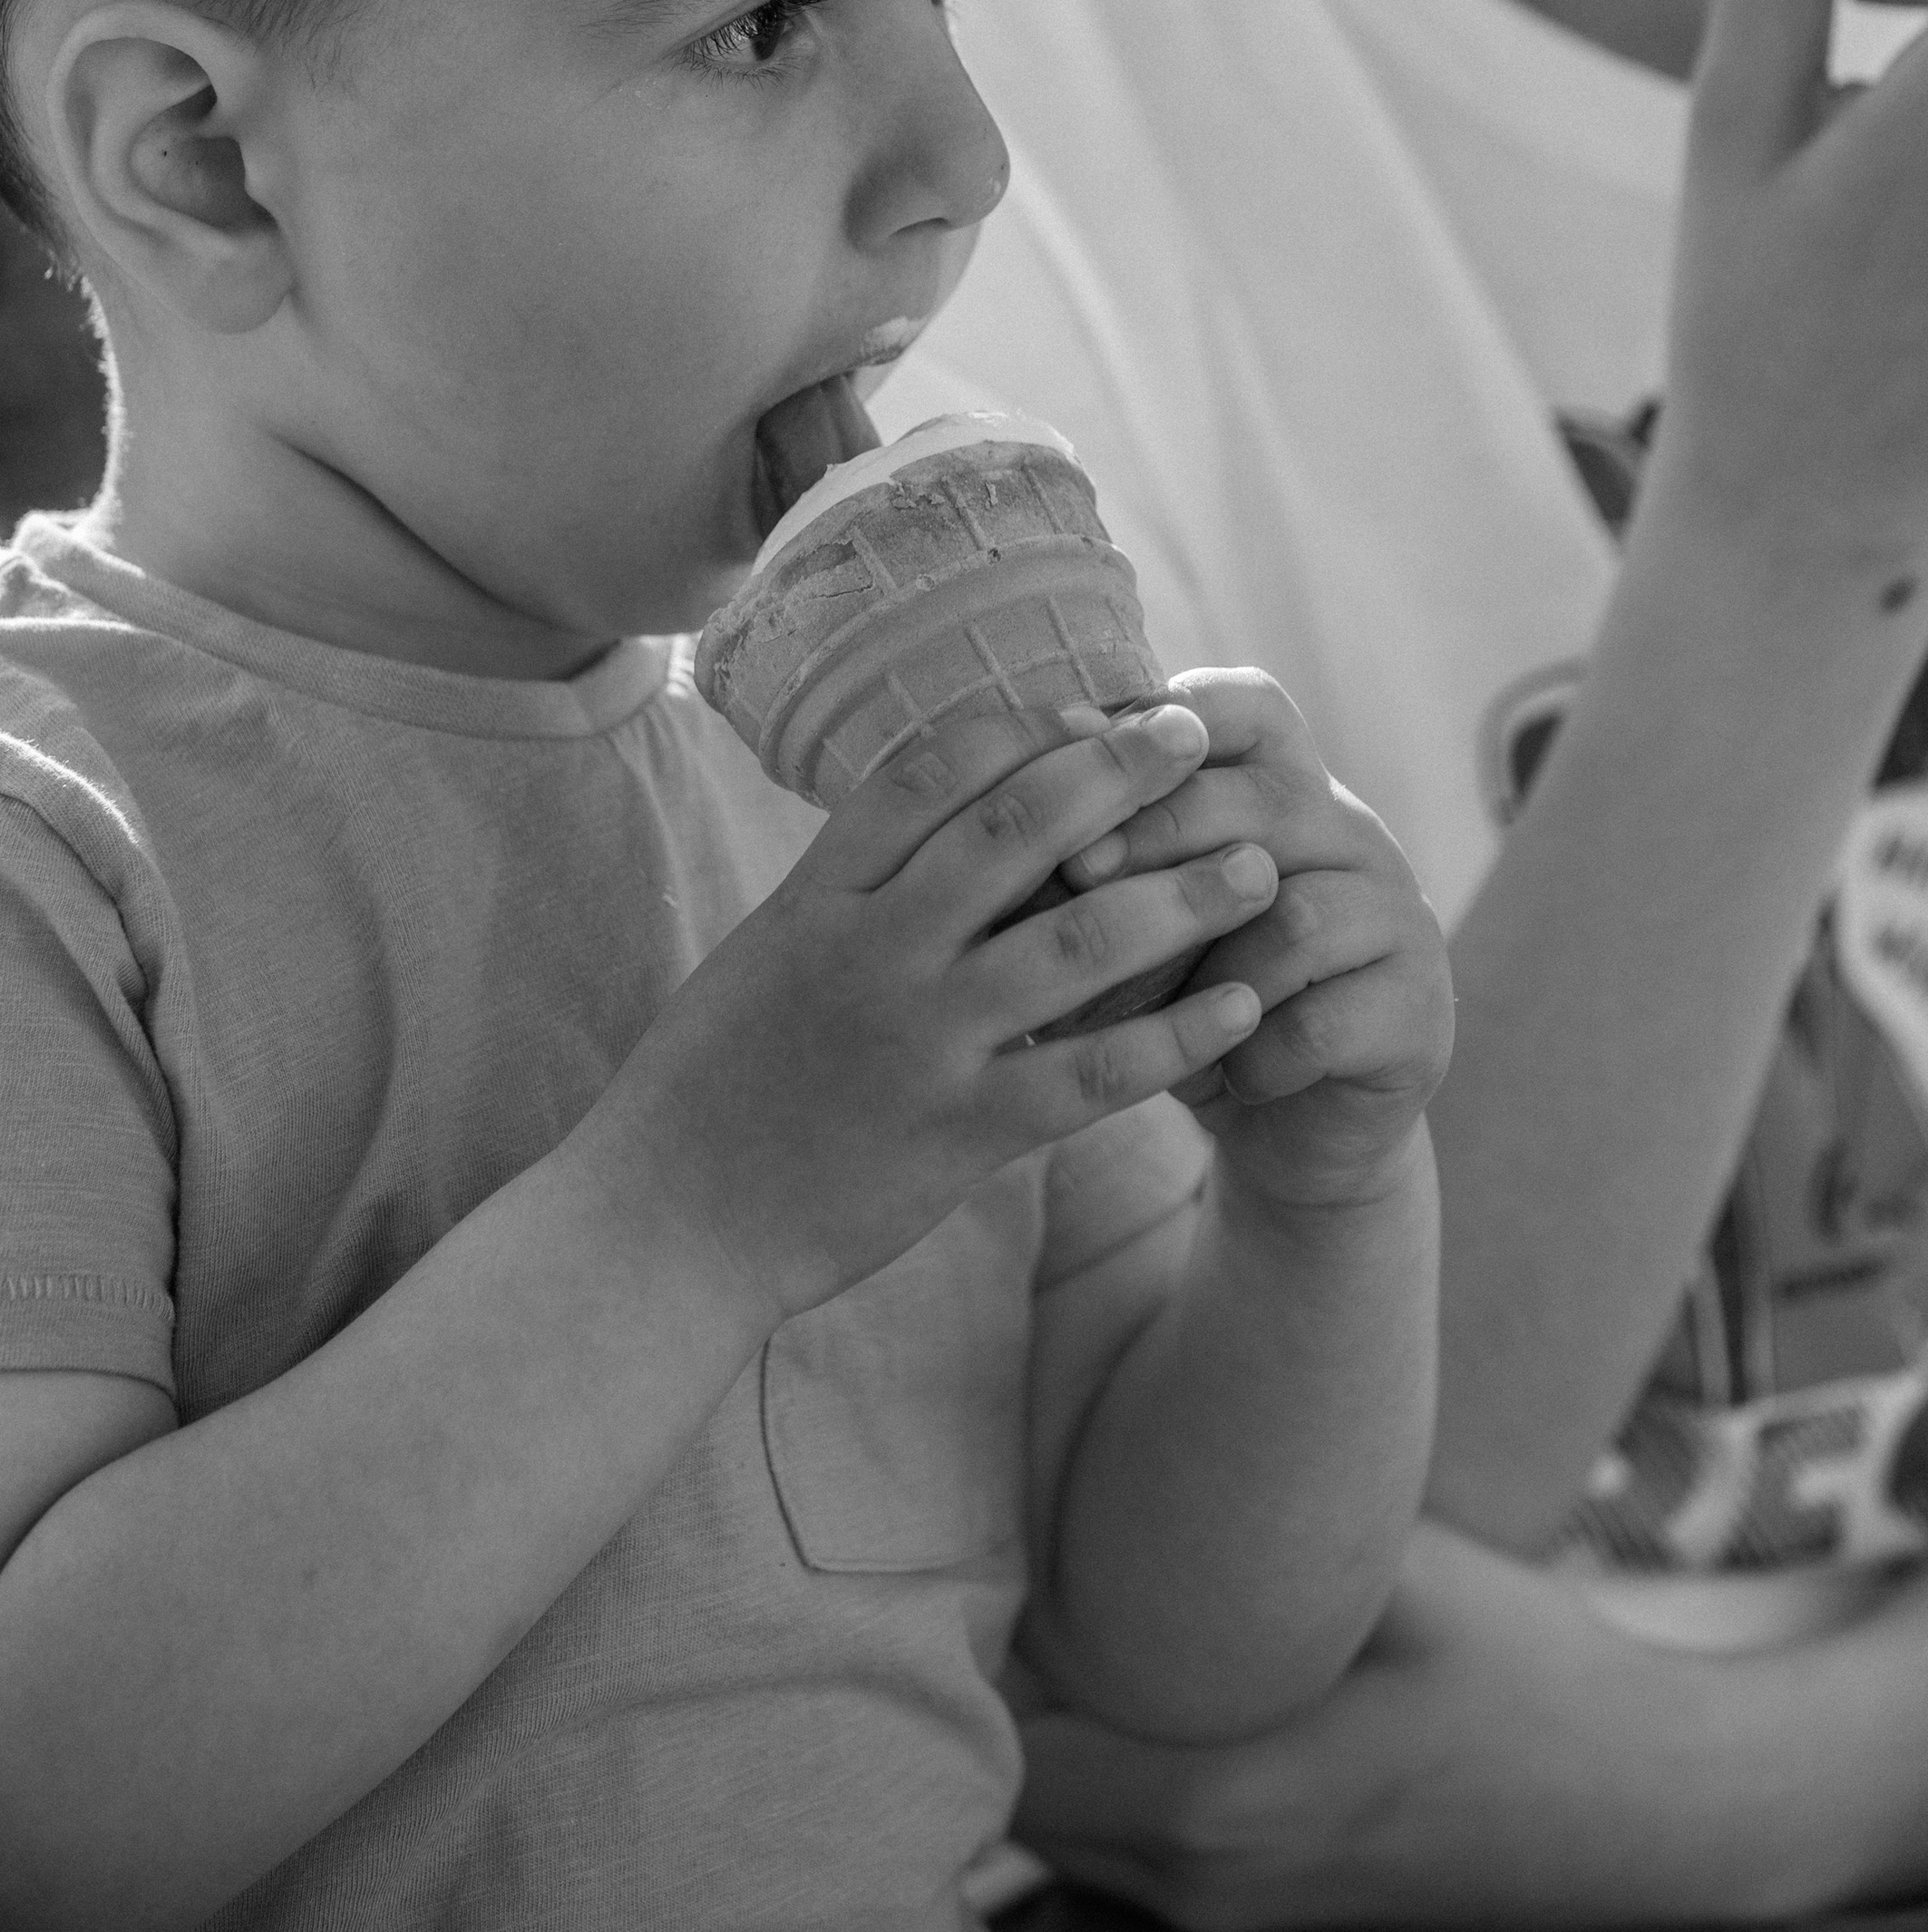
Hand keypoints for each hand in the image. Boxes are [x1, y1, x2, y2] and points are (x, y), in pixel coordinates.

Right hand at [603, 700, 1276, 1329]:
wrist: (664, 1224)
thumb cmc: (715, 1082)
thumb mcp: (768, 949)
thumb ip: (854, 883)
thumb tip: (948, 807)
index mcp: (819, 894)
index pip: (933, 772)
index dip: (1027, 728)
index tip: (1099, 707)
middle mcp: (873, 949)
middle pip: (1016, 828)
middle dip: (1118, 773)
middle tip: (1195, 736)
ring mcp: (921, 1040)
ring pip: (1077, 941)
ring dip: (1182, 896)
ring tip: (1259, 865)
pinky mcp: (960, 1134)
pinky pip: (1091, 1074)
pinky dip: (1175, 1036)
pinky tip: (1241, 1006)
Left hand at [1071, 669, 1454, 1210]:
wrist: (1289, 1126)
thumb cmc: (1193, 998)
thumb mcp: (1146, 916)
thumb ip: (1109, 859)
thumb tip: (1016, 827)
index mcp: (1290, 788)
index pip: (1251, 707)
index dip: (1171, 716)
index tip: (1082, 754)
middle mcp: (1354, 836)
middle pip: (1262, 801)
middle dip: (1155, 837)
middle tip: (1073, 876)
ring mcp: (1399, 918)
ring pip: (1294, 915)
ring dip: (1204, 972)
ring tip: (1143, 1016)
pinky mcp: (1416, 1010)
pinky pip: (1320, 1021)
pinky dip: (1252, 1057)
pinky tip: (1220, 1078)